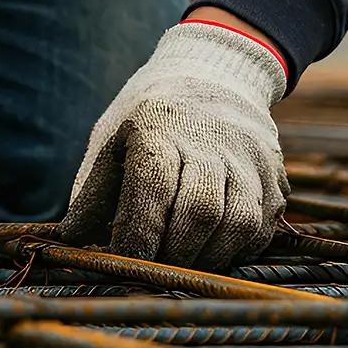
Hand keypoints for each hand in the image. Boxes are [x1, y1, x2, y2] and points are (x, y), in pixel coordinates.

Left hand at [59, 20, 287, 267]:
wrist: (216, 75)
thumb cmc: (150, 120)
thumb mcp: (112, 142)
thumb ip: (94, 194)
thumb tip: (72, 243)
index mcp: (160, 126)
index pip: (152, 187)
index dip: (138, 234)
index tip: (124, 262)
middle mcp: (212, 139)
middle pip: (200, 211)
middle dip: (173, 254)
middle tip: (154, 272)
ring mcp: (251, 158)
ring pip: (239, 224)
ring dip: (207, 258)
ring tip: (182, 265)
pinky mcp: (275, 176)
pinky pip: (261, 228)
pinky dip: (234, 250)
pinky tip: (210, 249)